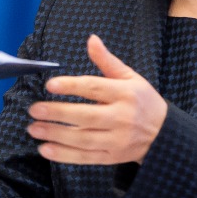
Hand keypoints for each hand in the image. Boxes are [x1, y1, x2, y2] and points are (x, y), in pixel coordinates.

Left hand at [27, 34, 165, 164]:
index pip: (95, 88)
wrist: (163, 135)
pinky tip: (44, 149)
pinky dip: (64, 155)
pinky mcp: (111, 157)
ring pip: (82, 139)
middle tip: (33, 109)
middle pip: (86, 116)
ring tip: (33, 128)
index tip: (50, 85)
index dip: (71, 86)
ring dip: (55, 134)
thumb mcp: (131, 78)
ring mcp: (116, 140)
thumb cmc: (142, 101)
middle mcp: (122, 118)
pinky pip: (85, 157)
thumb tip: (91, 39)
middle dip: (57, 113)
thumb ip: (107, 61)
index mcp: (126, 94)